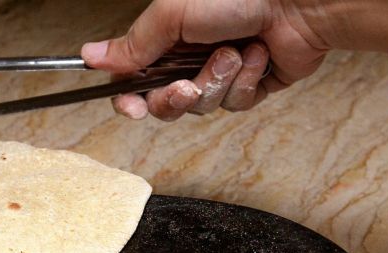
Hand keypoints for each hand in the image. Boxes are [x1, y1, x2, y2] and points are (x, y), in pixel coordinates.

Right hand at [81, 0, 329, 120]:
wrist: (297, 4)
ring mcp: (220, 73)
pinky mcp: (250, 85)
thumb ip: (132, 42)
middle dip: (176, 97)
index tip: (133, 107)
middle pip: (165, 102)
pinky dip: (245, 83)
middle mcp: (190, 56)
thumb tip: (90, 56)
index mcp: (166, 37)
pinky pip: (235, 104)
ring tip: (235, 52)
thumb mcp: (173, 14)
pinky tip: (257, 57)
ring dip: (217, 82)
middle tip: (187, 85)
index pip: (133, 80)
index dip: (129, 99)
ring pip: (202, 106)